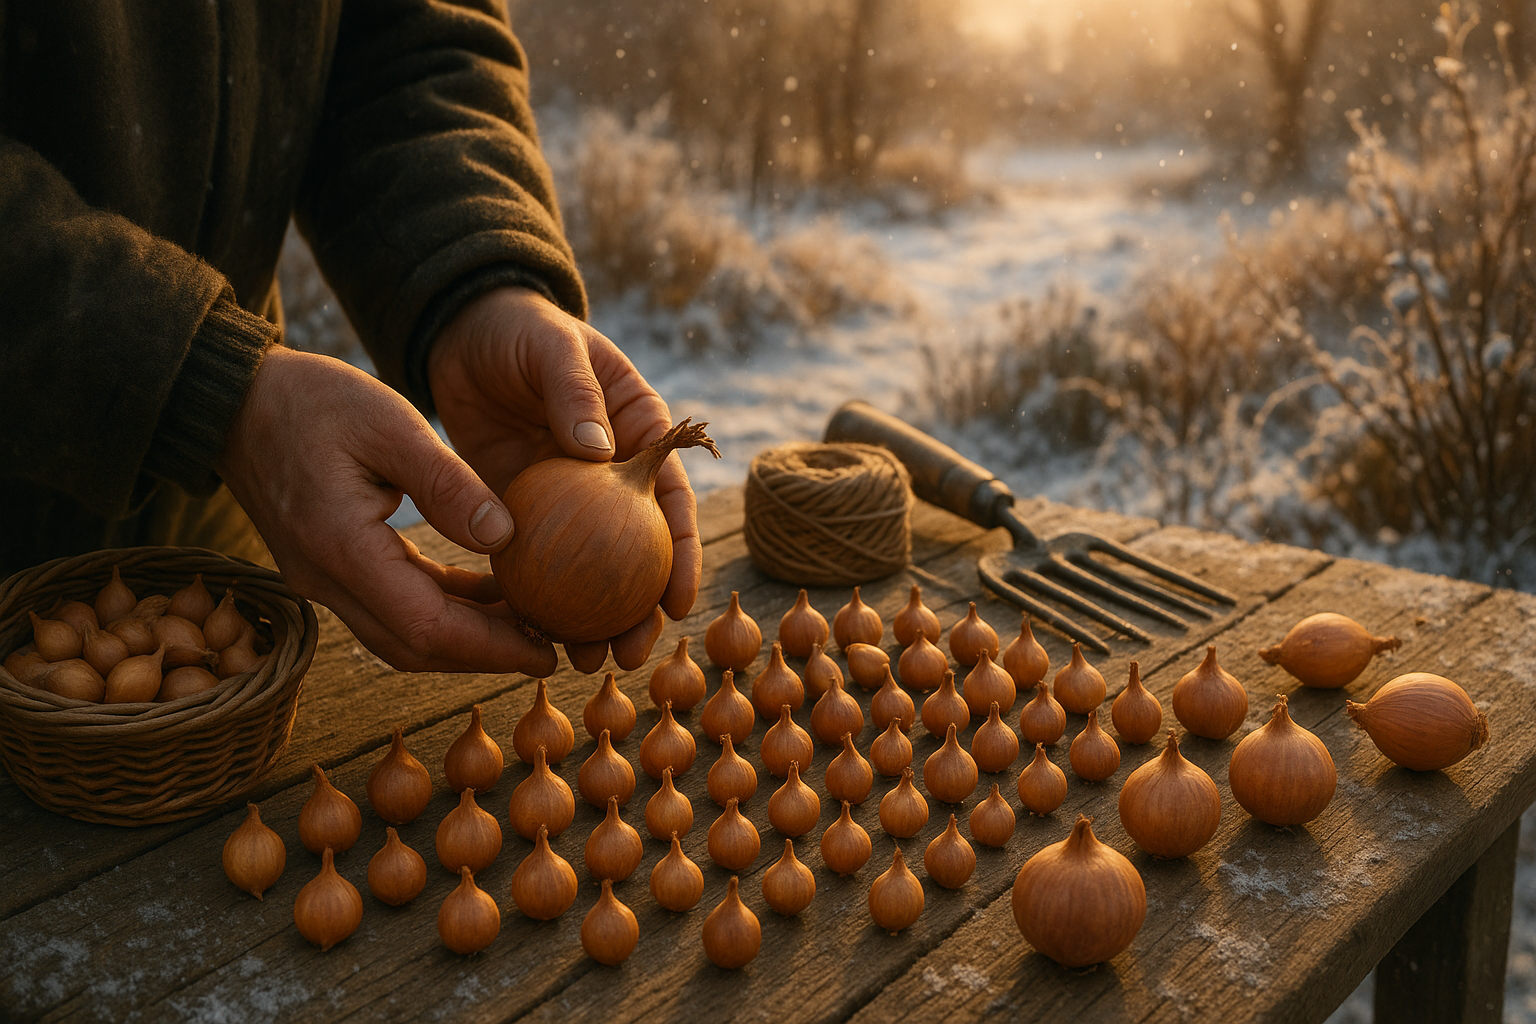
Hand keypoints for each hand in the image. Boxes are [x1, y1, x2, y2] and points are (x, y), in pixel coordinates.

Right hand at [218, 345, 558, 674]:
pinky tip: (485, 591)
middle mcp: (326, 579)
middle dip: (485, 654)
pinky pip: (390, 604)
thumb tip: (504, 536)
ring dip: (464, 636)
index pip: (427, 628)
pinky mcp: (326, 566)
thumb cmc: (312, 400)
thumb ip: (446, 483)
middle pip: (416, 646)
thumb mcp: (389, 423)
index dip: (491, 649)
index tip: (545, 652)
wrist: (234, 398)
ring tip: (528, 621)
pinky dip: (440, 606)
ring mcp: (321, 578)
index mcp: (342, 548)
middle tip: (549, 647)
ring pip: (402, 634)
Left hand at [428, 286, 699, 668]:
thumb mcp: (554, 347)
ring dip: (592, 618)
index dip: (681, 553)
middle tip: (631, 654)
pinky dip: (536, 598)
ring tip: (589, 662)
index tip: (679, 602)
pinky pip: (534, 561)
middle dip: (640, 610)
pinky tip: (531, 636)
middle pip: (635, 551)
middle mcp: (610, 474)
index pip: (670, 499)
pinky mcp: (522, 509)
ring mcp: (567, 498)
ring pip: (587, 569)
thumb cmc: (523, 330)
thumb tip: (602, 450)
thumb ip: (576, 392)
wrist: (462, 331)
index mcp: (637, 432)